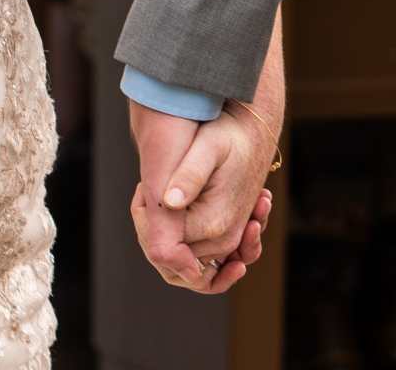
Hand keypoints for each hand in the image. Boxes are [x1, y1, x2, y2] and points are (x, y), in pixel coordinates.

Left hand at [127, 100, 273, 293]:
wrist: (254, 136)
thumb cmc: (230, 137)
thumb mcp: (208, 146)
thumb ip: (190, 175)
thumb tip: (169, 202)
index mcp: (212, 225)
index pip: (161, 247)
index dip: (145, 221)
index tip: (141, 188)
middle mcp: (223, 241)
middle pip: (171, 255)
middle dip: (155, 226)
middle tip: (149, 187)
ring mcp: (229, 242)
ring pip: (183, 257)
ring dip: (169, 231)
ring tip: (171, 192)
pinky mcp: (231, 238)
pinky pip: (202, 259)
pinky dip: (183, 240)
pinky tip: (182, 207)